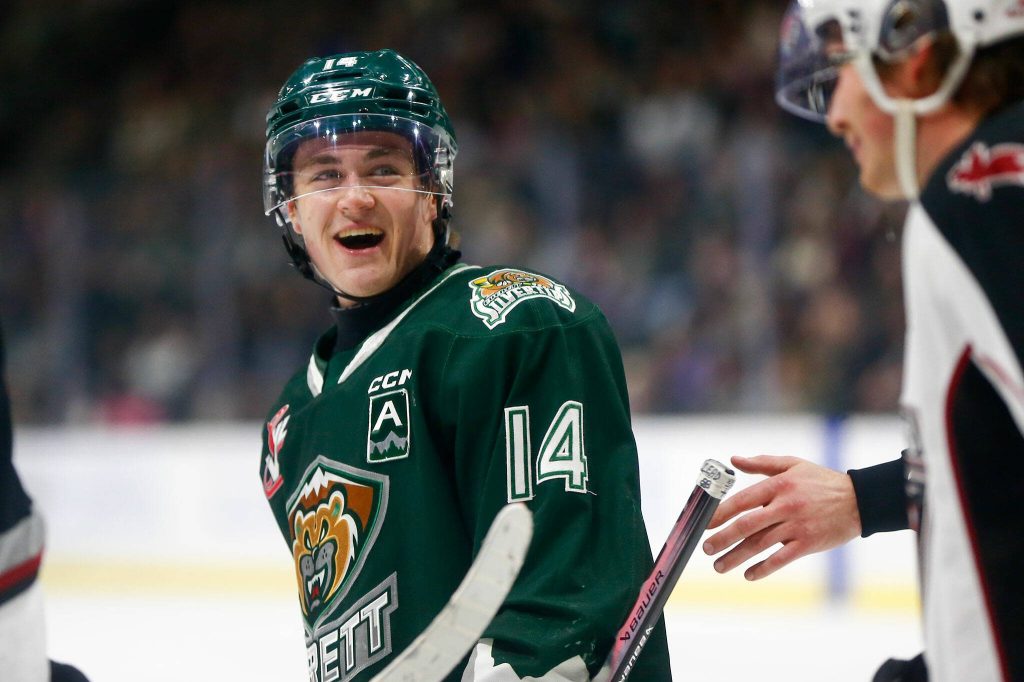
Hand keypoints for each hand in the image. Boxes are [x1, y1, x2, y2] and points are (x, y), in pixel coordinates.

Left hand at [701, 455, 860, 579]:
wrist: (860, 500)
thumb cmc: (821, 481)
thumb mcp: (793, 464)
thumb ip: (762, 463)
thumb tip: (733, 460)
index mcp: (779, 485)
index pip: (742, 500)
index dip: (721, 513)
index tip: (705, 523)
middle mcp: (785, 506)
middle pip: (747, 525)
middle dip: (723, 538)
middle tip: (706, 548)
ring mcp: (797, 526)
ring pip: (761, 545)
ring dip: (737, 557)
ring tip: (719, 566)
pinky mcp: (809, 543)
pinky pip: (782, 559)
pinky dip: (764, 568)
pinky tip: (749, 575)